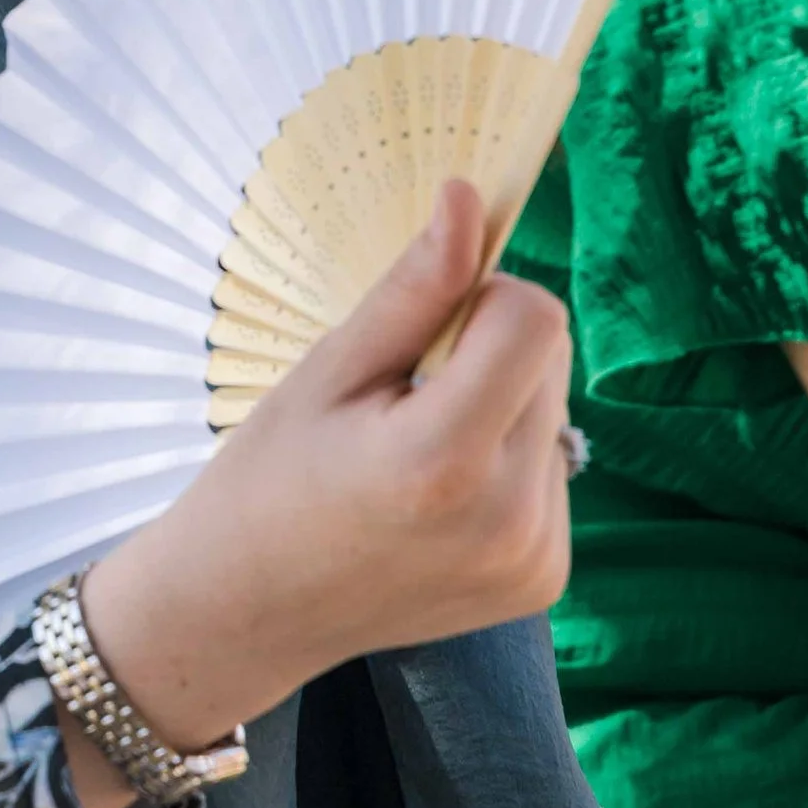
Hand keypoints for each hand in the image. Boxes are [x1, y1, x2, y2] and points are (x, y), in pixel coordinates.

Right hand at [73, 180, 571, 807]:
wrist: (252, 612)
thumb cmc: (270, 476)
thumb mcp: (329, 369)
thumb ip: (412, 288)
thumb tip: (467, 195)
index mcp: (444, 460)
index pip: (537, 317)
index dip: (481, 297)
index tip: (421, 328)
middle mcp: (510, 518)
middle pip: (550, 358)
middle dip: (489, 350)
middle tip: (403, 396)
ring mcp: (535, 560)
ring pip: (555, 410)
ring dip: (501, 405)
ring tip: (414, 453)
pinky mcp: (546, 580)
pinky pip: (553, 470)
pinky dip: (506, 461)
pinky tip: (438, 497)